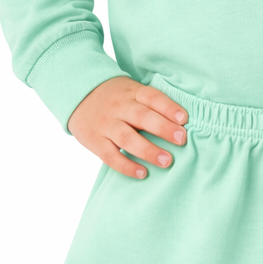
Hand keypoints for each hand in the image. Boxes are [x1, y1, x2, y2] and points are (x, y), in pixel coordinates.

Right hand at [67, 76, 188, 178]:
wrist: (78, 94)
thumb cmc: (116, 96)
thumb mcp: (132, 90)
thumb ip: (151, 103)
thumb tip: (182, 122)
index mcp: (132, 93)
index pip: (152, 97)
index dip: (168, 107)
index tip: (184, 119)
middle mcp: (119, 107)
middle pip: (142, 117)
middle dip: (163, 129)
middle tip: (181, 140)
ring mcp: (106, 124)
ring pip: (127, 138)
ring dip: (148, 150)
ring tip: (167, 161)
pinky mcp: (95, 141)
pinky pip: (110, 156)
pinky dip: (126, 166)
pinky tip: (142, 173)